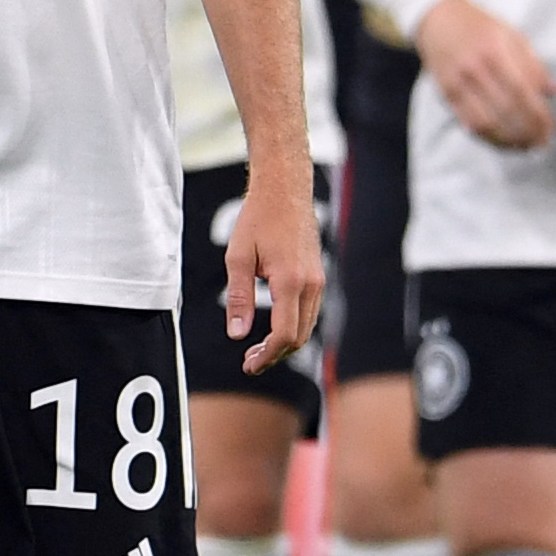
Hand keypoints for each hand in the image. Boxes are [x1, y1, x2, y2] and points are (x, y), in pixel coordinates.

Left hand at [222, 164, 326, 373]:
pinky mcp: (318, 276)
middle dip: (275, 354)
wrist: (285, 190)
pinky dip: (293, 327)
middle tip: (249, 361)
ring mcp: (318, 281)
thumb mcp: (238, 258)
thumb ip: (239, 298)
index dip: (267, 356)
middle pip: (299, 337)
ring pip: (306, 326)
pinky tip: (272, 327)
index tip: (248, 365)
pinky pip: (309, 312)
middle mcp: (311, 284)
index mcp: (291, 281)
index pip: (285, 335)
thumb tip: (237, 334)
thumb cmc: (257, 220)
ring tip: (256, 349)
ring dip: (284, 343)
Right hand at [416, 0, 555, 149]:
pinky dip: (487, 137)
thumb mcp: (511, 35)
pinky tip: (502, 141)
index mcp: (495, 52)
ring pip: (485, 123)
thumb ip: (533, 64)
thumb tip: (554, 92)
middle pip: (505, 111)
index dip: (538, 115)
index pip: (522, 92)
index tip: (550, 129)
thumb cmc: (480, 27)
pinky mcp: (446, 93)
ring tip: (524, 147)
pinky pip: (468, 122)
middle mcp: (475, 69)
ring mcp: (457, 83)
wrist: (437, 19)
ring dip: (508, 140)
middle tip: (541, 143)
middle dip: (527, 132)